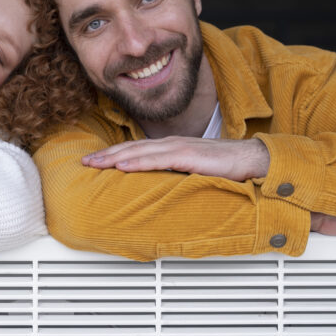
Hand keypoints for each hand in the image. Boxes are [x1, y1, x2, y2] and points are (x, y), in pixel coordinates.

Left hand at [82, 137, 269, 180]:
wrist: (253, 160)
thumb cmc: (226, 168)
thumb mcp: (193, 173)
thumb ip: (174, 176)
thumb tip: (157, 190)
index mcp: (171, 148)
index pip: (136, 150)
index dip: (113, 155)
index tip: (93, 162)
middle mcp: (171, 144)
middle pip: (131, 148)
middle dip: (105, 155)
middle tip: (83, 162)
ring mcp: (180, 148)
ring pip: (139, 151)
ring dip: (114, 157)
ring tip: (94, 163)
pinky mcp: (189, 155)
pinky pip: (158, 159)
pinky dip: (138, 161)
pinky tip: (123, 165)